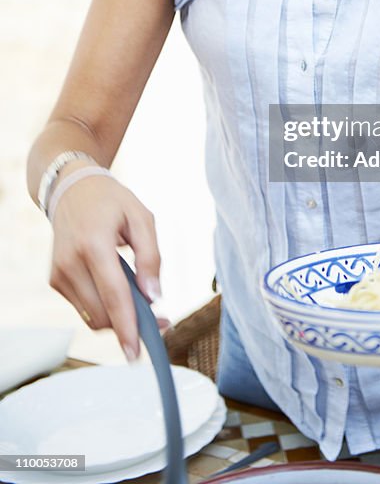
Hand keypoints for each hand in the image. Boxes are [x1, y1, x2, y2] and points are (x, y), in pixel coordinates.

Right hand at [49, 173, 161, 360]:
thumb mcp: (142, 218)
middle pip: (102, 313)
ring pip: (93, 317)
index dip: (127, 325)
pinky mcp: (55, 281)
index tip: (137, 352)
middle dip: (131, 324)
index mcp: (94, 243)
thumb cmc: (112, 202)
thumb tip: (154, 297)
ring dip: (119, 319)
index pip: (112, 294)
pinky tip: (119, 290)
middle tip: (161, 319)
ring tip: (143, 301)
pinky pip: (85, 308)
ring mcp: (59, 274)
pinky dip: (105, 308)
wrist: (71, 189)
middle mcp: (71, 262)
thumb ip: (151, 257)